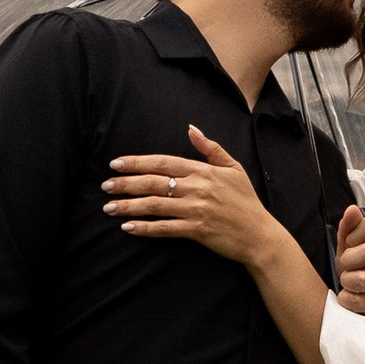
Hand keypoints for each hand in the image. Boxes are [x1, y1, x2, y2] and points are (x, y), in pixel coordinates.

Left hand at [103, 126, 268, 264]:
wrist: (259, 235)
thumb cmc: (246, 201)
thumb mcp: (233, 167)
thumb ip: (210, 148)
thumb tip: (191, 128)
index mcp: (203, 171)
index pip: (163, 162)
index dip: (137, 162)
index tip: (116, 164)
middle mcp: (196, 188)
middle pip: (153, 182)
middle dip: (125, 184)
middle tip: (105, 186)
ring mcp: (195, 210)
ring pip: (154, 205)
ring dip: (128, 206)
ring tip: (108, 207)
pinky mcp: (196, 230)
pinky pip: (164, 228)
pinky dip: (144, 228)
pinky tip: (127, 227)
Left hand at [334, 204, 364, 316]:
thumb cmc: (362, 262)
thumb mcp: (353, 241)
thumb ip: (350, 226)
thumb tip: (352, 210)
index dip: (352, 235)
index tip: (351, 244)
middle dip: (347, 260)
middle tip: (347, 264)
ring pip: (360, 279)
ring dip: (346, 281)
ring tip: (350, 280)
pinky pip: (358, 301)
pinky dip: (347, 299)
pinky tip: (351, 294)